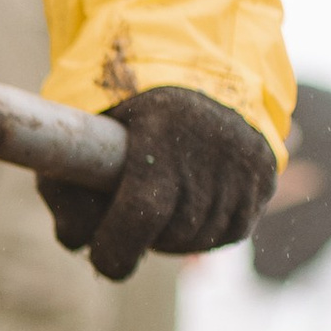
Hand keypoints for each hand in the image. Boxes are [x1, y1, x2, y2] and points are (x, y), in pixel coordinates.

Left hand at [37, 87, 277, 281]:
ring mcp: (246, 159)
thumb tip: (78, 244)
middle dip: (142, 241)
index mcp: (164, 125)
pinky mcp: (264, 173)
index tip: (102, 260)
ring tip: (155, 212)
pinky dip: (205, 233)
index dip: (118, 248)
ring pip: (203, 238)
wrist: (189, 71)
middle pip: (174, 232)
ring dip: (173, 239)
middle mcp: (215, 142)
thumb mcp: (80, 136)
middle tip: (124, 227)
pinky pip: (233, 231)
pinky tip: (185, 211)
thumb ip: (65, 191)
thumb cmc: (122, 111)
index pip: (145, 209)